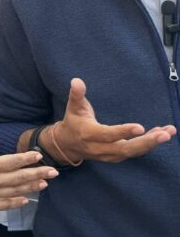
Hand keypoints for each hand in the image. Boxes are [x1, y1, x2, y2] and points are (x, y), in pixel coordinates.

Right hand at [0, 124, 57, 215]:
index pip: (11, 161)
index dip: (27, 158)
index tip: (39, 155)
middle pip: (19, 177)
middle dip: (37, 173)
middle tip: (54, 171)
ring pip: (15, 191)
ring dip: (31, 187)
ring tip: (45, 183)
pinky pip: (5, 204)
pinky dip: (17, 202)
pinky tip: (26, 200)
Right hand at [47, 78, 176, 163]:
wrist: (68, 144)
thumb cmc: (73, 122)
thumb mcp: (73, 107)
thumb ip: (76, 94)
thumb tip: (77, 80)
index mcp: (88, 134)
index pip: (107, 134)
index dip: (123, 132)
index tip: (140, 127)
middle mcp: (99, 148)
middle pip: (124, 148)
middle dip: (146, 142)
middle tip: (165, 134)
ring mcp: (109, 154)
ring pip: (132, 151)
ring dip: (151, 143)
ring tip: (169, 132)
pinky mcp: (116, 156)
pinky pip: (134, 152)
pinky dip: (148, 144)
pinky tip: (161, 133)